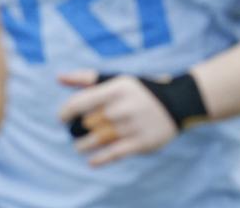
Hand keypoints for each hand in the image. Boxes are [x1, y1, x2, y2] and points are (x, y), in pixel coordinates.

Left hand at [58, 70, 177, 166]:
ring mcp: (132, 126)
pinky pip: (112, 154)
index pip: (78, 103)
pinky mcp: (141, 142)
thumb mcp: (119, 80)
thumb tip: (59, 78)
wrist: (180, 102)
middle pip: (85, 124)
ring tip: (83, 145)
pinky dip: (99, 159)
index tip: (64, 118)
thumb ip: (88, 79)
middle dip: (77, 129)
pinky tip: (92, 160)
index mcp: (117, 88)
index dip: (65, 113)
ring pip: (95, 141)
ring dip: (83, 145)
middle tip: (79, 130)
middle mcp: (123, 107)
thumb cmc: (142, 91)